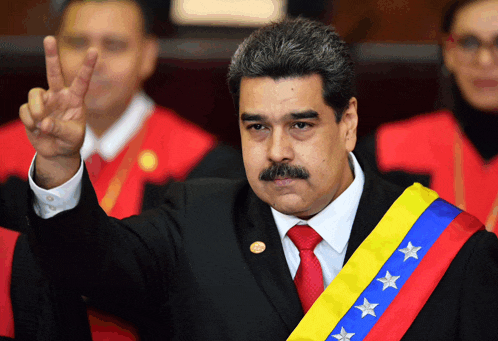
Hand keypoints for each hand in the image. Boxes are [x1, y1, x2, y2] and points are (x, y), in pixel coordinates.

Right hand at [19, 36, 97, 187]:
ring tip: (40, 124)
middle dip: (51, 55)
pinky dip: (29, 121)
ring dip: (35, 110)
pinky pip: (25, 110)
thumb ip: (60, 129)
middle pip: (54, 72)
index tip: (94, 50)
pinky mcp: (31, 109)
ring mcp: (45, 101)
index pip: (82, 80)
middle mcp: (59, 96)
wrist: (57, 152)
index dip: (88, 66)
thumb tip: (43, 122)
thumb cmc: (70, 142)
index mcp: (75, 100)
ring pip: (34, 93)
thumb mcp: (72, 137)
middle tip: (49, 38)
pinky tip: (37, 130)